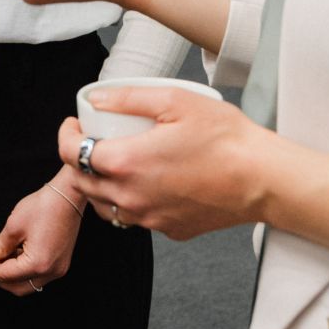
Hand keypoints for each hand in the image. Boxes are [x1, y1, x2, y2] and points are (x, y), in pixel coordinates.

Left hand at [0, 178, 84, 295]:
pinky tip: (11, 254)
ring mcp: (57, 268)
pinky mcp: (59, 262)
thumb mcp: (14, 226)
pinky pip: (36, 274)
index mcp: (38, 264)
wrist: (68, 195)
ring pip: (26, 282)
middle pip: (16, 286)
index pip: (4, 275)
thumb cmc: (45, 206)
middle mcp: (51, 271)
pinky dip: (21, 268)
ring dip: (9, 273)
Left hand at [56, 88, 269, 239]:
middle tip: (93, 139)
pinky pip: (137, 218)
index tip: (74, 124)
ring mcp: (150, 218)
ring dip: (101, 184)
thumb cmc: (225, 137)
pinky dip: (132, 201)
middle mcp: (131, 197)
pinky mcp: (169, 230)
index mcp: (125, 163)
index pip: (71, 154)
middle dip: (78, 160)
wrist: (263, 178)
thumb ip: (126, 98)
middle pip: (83, 183)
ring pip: (106, 206)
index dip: (65, 136)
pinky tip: (149, 182)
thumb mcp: (173, 100)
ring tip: (116, 161)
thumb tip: (95, 99)